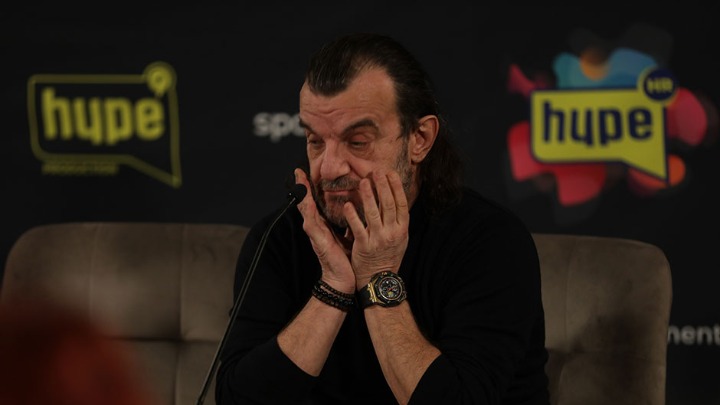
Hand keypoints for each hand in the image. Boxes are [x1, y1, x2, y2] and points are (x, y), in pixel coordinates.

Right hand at [294, 168, 355, 293]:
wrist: (342, 279)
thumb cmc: (345, 258)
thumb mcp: (348, 234)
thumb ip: (349, 221)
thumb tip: (356, 208)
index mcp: (323, 225)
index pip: (315, 202)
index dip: (311, 188)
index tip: (307, 172)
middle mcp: (316, 227)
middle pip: (306, 203)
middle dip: (301, 187)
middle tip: (298, 171)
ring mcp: (315, 234)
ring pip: (306, 210)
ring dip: (302, 195)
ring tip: (299, 180)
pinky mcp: (318, 241)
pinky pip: (312, 225)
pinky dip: (309, 213)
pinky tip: (308, 204)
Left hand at [344, 171, 409, 288]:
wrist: (380, 280)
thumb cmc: (389, 256)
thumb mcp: (399, 238)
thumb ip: (396, 220)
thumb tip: (393, 197)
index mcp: (402, 229)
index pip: (401, 204)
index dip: (396, 187)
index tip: (390, 173)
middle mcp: (392, 233)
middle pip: (389, 205)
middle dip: (383, 186)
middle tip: (376, 171)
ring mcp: (378, 239)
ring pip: (373, 214)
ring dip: (368, 196)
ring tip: (363, 181)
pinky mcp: (364, 246)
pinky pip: (358, 228)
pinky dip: (352, 216)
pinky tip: (347, 204)